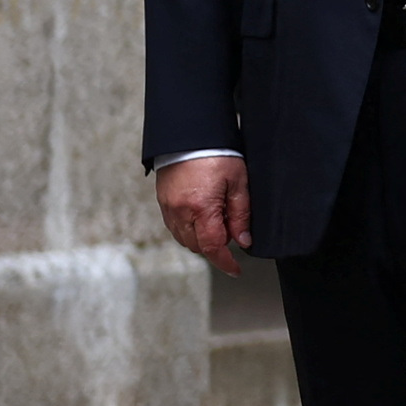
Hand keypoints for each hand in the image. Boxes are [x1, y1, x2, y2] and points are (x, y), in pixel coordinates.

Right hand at [156, 156, 251, 275]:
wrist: (189, 134)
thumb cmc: (218, 154)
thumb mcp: (239, 183)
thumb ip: (241, 215)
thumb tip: (243, 241)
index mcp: (201, 208)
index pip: (213, 247)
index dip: (225, 262)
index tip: (236, 270)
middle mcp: (180, 211)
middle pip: (198, 246)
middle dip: (216, 247)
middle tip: (233, 231)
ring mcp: (168, 207)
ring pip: (184, 239)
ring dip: (202, 239)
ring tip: (219, 221)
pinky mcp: (163, 201)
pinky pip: (175, 227)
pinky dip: (190, 230)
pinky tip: (203, 216)